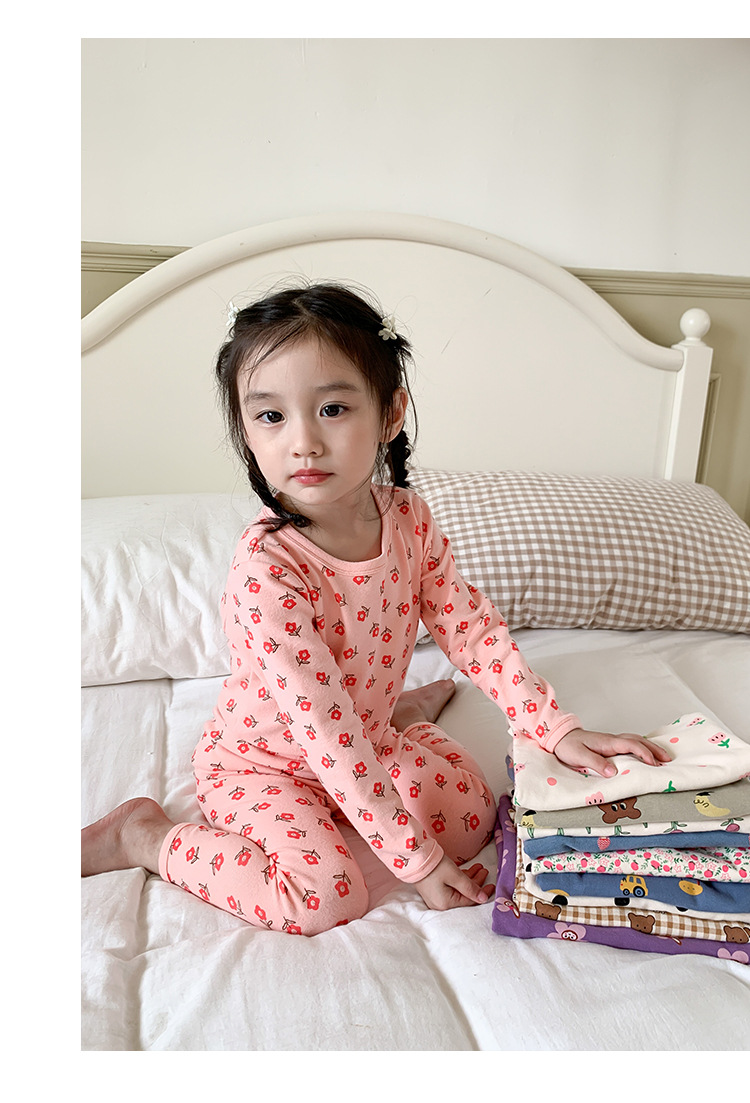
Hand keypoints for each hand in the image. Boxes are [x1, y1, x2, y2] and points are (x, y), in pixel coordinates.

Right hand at [414, 854, 494, 910]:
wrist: (413, 857)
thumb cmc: (434, 867)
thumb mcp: (455, 876)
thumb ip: (470, 888)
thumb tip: (483, 899)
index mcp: (446, 904)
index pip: (469, 900)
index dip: (482, 892)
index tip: (492, 884)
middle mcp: (440, 904)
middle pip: (464, 895)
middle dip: (476, 882)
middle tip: (485, 871)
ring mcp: (436, 896)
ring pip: (458, 889)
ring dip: (469, 878)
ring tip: (478, 867)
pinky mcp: (433, 888)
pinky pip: (450, 886)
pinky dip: (459, 879)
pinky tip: (467, 870)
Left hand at [553, 728, 671, 777]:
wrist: (560, 736)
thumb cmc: (568, 746)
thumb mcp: (579, 756)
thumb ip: (596, 763)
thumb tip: (614, 772)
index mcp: (607, 742)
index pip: (630, 745)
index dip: (643, 753)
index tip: (653, 764)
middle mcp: (612, 740)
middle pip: (638, 740)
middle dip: (654, 749)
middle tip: (668, 760)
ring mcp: (612, 741)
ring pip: (635, 740)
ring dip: (650, 747)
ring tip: (663, 757)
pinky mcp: (610, 744)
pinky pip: (630, 743)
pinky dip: (642, 747)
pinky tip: (646, 753)